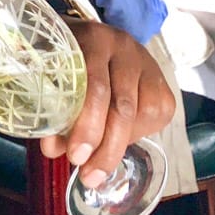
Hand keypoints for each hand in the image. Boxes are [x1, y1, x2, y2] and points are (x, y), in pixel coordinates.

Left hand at [37, 22, 173, 188]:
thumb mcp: (54, 78)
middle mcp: (123, 47)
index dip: (87, 125)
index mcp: (91, 40)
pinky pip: (156, 115)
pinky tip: (119, 139)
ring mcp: (145, 62)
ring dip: (119, 145)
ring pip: (141, 114)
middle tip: (88, 175)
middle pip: (122, 106)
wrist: (92, 39)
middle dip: (105, 147)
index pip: (96, 86)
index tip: (75, 156)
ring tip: (99, 163)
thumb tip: (52, 149)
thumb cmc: (67, 62)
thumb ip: (53, 112)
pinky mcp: (162, 80)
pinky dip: (137, 135)